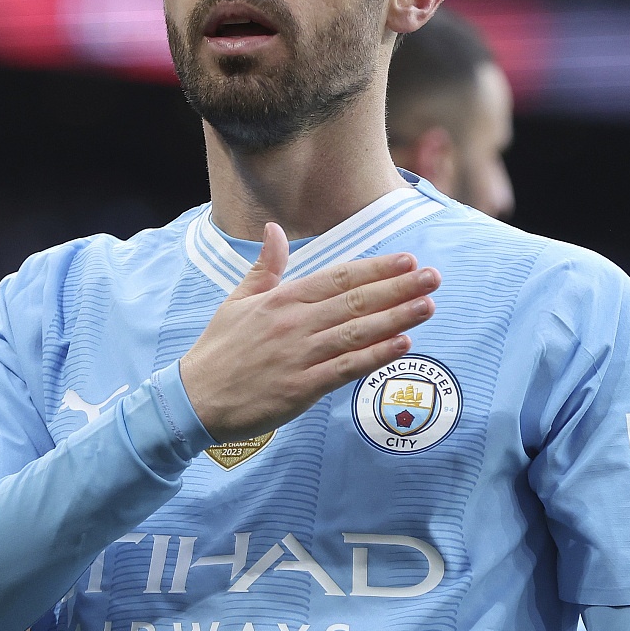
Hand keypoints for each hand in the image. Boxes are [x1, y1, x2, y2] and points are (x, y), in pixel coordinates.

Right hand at [180, 223, 439, 441]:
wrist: (195, 399)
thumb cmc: (218, 350)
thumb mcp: (237, 301)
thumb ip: (265, 268)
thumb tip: (275, 231)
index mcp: (282, 299)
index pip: (338, 277)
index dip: (376, 268)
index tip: (407, 260)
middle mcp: (294, 323)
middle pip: (356, 301)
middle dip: (398, 287)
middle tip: (433, 277)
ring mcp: (299, 356)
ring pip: (357, 332)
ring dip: (396, 318)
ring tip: (427, 306)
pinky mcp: (301, 388)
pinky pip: (346, 368)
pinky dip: (376, 356)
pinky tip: (402, 345)